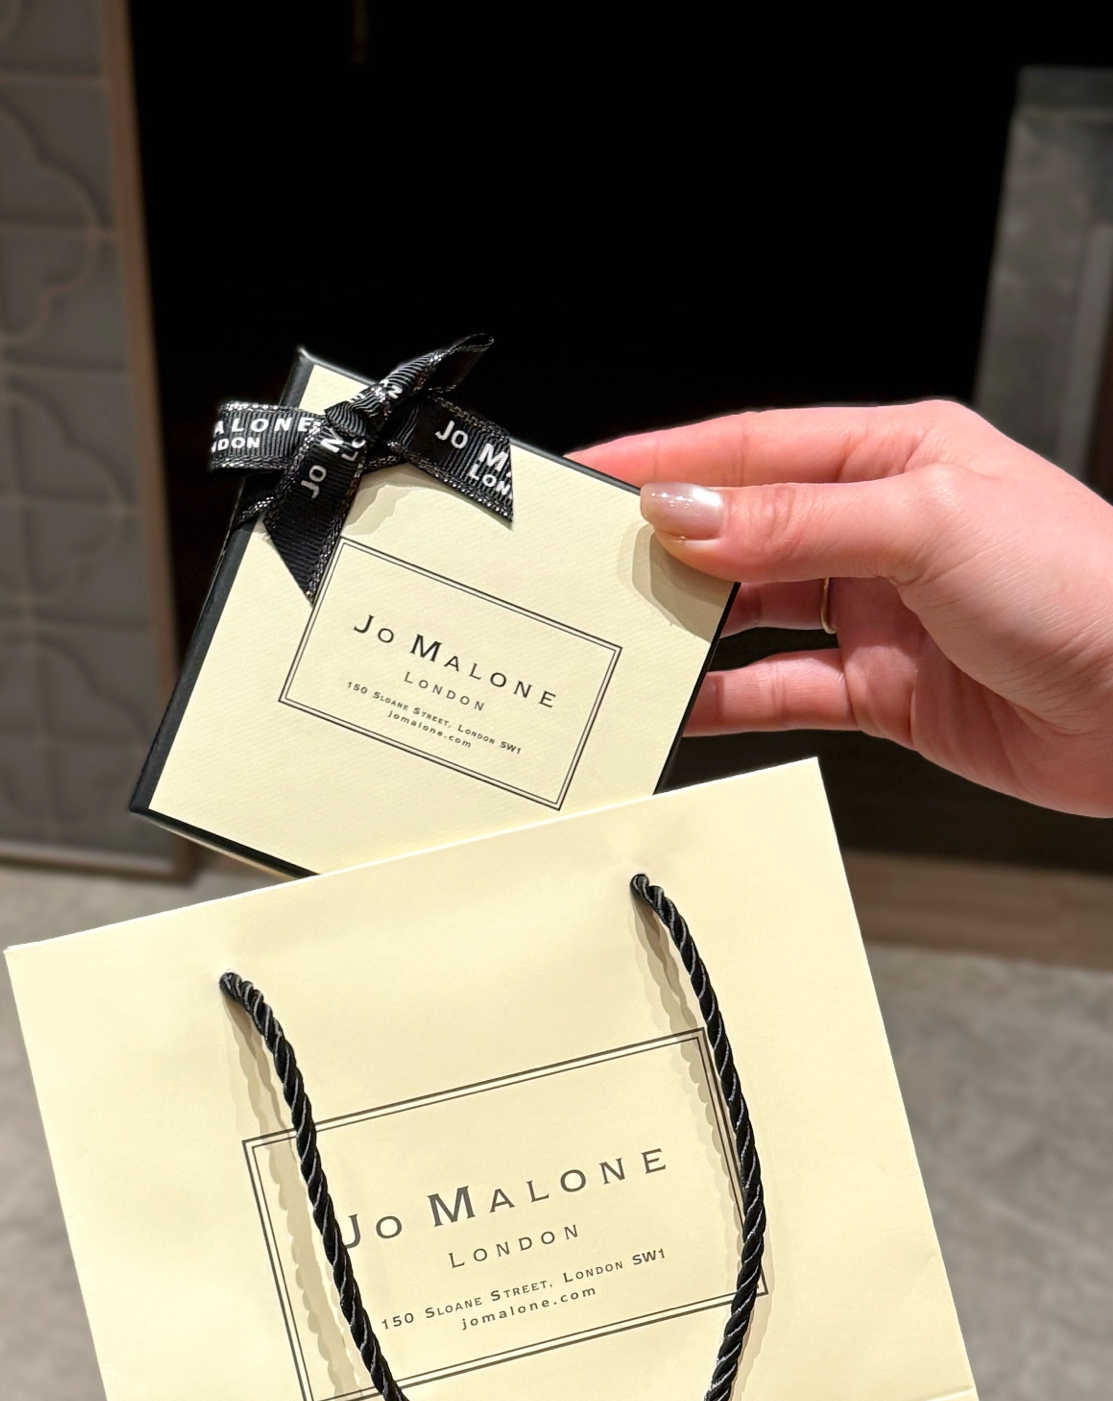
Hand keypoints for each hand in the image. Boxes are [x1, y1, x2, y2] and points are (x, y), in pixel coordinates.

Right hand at [576, 402, 1112, 815]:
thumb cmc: (1087, 589)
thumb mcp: (928, 524)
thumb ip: (796, 521)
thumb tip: (688, 512)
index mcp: (895, 453)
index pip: (751, 446)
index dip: (662, 461)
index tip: (587, 479)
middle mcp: (880, 527)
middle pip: (742, 531)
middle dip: (665, 549)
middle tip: (590, 571)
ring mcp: (879, 611)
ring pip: (753, 614)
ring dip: (692, 627)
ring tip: (628, 638)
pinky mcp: (884, 689)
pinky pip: (782, 689)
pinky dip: (729, 699)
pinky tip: (686, 704)